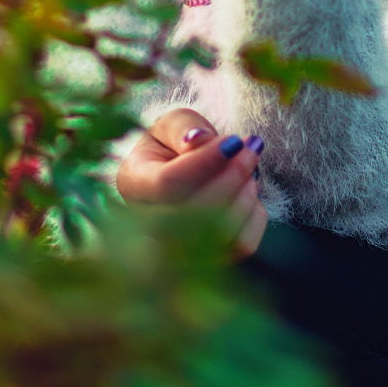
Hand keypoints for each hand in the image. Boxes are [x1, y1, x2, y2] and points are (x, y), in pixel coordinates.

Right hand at [114, 108, 268, 260]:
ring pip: (221, 235)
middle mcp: (146, 226)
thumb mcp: (172, 124)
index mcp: (133, 184)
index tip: (234, 140)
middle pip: (195, 213)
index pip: (168, 183)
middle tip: (251, 147)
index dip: (206, 161)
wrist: (183, 172)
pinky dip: (254, 216)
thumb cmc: (174, 145)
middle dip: (233, 176)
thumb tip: (199, 140)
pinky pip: (242, 246)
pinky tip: (249, 192)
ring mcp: (175, 250)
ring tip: (249, 167)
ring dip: (246, 196)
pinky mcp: (207, 262)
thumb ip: (184, 126)